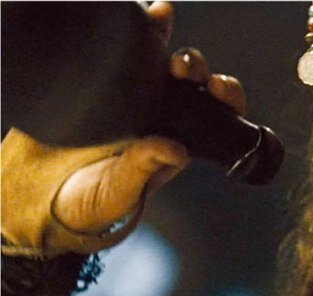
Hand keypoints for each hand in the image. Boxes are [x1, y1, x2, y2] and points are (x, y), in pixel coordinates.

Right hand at [1, 2, 246, 255]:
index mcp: (175, 143)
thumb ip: (145, 171)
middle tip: (183, 66)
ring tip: (161, 23)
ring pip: (158, 61)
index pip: (213, 116)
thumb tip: (179, 150)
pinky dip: (136, 28)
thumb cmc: (85, 203)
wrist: (34, 195)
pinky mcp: (98, 84)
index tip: (219, 87)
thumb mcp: (118, 191)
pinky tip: (145, 10)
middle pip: (190, 83)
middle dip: (194, 67)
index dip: (224, 98)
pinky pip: (120, 52)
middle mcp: (159, 117)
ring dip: (166, 41)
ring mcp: (129, 98)